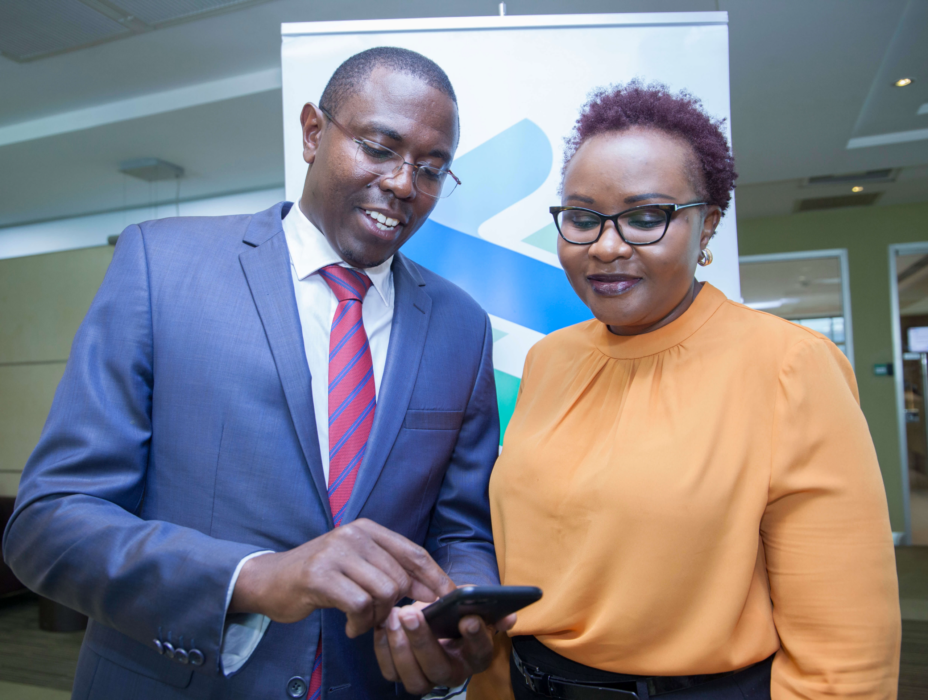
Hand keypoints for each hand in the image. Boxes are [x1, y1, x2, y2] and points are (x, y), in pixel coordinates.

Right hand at [230, 519, 454, 637]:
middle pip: (400, 578)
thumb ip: (392, 573)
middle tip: (376, 618)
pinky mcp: (320, 575)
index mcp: (368, 529)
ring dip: (376, 617)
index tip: (451, 599)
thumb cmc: (319, 575)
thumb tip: (434, 593)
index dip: (436, 578)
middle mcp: (354, 535)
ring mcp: (336, 553)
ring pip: (384, 592)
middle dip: (394, 607)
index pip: (414, 553)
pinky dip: (359, 623)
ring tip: (361, 620)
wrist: (270, 580)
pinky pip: (360, 605)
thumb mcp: (358, 565)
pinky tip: (349, 625)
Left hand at [373, 598, 516, 693]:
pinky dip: (383, 648)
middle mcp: (453, 673)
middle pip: (439, 668)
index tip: (468, 619)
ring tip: (395, 616)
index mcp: (476, 655)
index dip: (476, 637)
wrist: (437, 619)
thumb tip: (509, 617)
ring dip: (400, 647)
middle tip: (411, 613)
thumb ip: (489, 607)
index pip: (480, 652)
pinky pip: (390, 671)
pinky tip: (384, 623)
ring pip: (413, 677)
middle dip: (424, 641)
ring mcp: (426, 678)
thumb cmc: (457, 611)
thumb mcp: (474, 604)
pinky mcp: (402, 675)